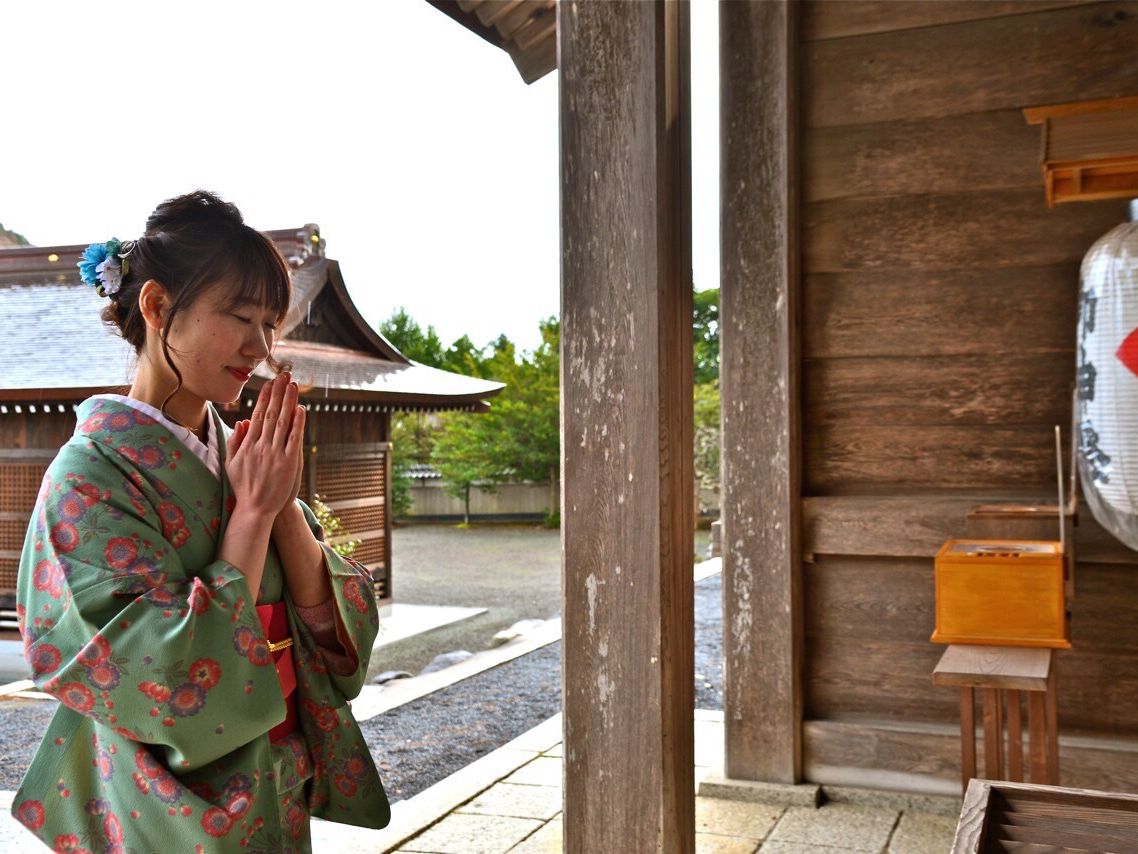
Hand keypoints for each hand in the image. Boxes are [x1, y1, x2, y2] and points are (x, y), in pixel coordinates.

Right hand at [225, 372, 304, 519]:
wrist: (255, 509)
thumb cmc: (244, 486)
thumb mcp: (231, 463)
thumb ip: (235, 441)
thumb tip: (241, 421)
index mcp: (248, 444)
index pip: (257, 415)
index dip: (264, 397)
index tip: (269, 383)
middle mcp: (261, 446)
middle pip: (271, 413)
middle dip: (278, 393)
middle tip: (284, 375)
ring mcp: (275, 454)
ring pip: (282, 422)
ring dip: (288, 402)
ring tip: (293, 385)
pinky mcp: (288, 463)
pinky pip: (294, 439)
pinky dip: (298, 423)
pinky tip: (301, 409)